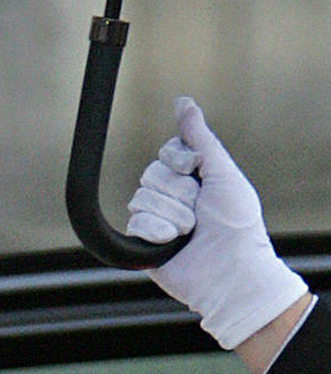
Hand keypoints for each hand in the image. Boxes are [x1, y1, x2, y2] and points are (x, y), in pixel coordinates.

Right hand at [126, 97, 306, 349]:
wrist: (230, 271)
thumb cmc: (237, 223)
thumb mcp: (222, 170)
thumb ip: (199, 137)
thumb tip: (183, 102)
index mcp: (192, 178)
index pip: (166, 152)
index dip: (179, 160)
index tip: (197, 173)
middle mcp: (172, 197)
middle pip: (150, 174)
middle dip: (176, 192)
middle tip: (198, 211)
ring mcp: (157, 221)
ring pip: (141, 198)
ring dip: (170, 214)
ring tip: (190, 231)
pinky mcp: (144, 244)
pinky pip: (135, 223)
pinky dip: (156, 232)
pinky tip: (172, 243)